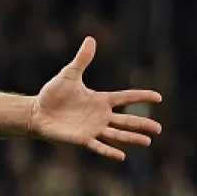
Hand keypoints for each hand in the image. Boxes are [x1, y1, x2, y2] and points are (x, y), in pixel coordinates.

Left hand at [29, 37, 161, 160]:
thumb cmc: (53, 94)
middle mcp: (100, 116)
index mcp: (100, 100)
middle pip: (126, 120)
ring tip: (147, 142)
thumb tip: (90, 39)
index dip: (141, 97)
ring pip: (117, 134)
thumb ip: (82, 60)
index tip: (158, 97)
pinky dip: (109, 151)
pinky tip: (122, 156)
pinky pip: (98, 146)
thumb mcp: (69, 74)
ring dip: (132, 138)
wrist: (37, 112)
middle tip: (159, 128)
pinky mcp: (82, 139)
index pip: (126, 98)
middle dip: (142, 124)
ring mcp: (92, 128)